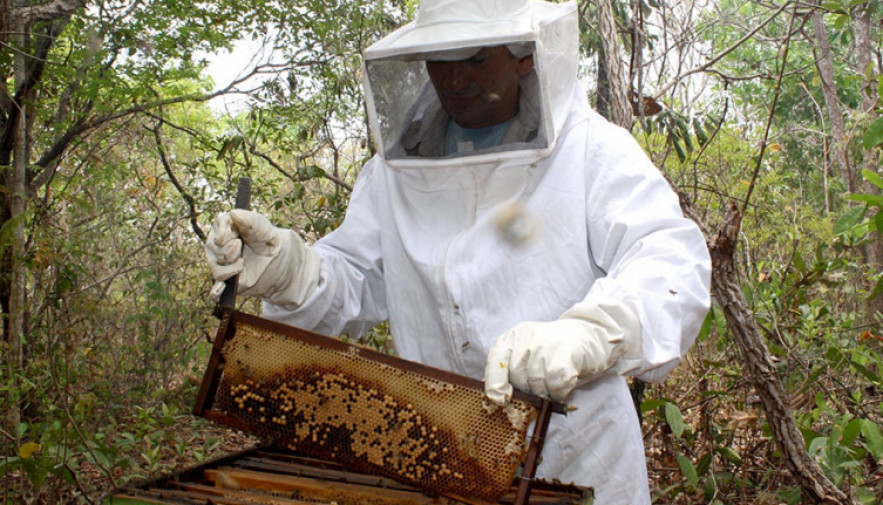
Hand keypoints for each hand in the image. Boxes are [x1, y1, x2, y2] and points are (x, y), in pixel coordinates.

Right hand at [204, 209, 319, 305]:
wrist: (275, 255)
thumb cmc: (264, 236)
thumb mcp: (260, 224)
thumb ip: (248, 218)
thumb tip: (233, 214)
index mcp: (221, 229)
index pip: (216, 230)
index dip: (225, 234)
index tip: (237, 235)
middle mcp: (216, 246)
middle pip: (214, 250)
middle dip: (229, 251)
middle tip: (241, 247)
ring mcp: (219, 264)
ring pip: (216, 270)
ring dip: (230, 269)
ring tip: (242, 263)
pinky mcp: (226, 280)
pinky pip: (215, 291)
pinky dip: (216, 292)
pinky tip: (222, 289)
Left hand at [483, 300, 640, 404]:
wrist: (589, 333)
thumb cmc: (554, 349)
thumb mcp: (527, 352)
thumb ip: (511, 369)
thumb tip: (497, 396)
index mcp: (514, 336)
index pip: (496, 361)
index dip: (495, 383)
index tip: (500, 399)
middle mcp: (527, 337)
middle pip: (517, 377)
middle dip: (528, 390)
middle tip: (542, 387)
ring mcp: (547, 344)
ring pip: (537, 384)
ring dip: (547, 392)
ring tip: (554, 383)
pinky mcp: (566, 352)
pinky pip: (557, 384)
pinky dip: (560, 392)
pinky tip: (564, 385)